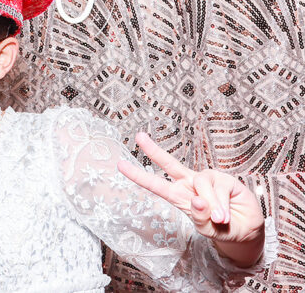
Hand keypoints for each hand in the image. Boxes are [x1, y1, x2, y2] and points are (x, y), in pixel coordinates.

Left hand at [118, 132, 265, 266]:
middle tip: (138, 136)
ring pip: (200, 183)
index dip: (138, 175)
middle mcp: (191, 184)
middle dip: (154, 150)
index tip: (120, 165)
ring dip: (212, 205)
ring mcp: (207, 180)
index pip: (156, 185)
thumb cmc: (222, 229)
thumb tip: (197, 199)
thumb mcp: (208, 229)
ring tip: (220, 219)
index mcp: (180, 197)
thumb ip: (200, 217)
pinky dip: (222, 204)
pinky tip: (226, 214)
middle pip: (170, 164)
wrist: (246, 231)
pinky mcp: (225, 179)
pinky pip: (219, 188)